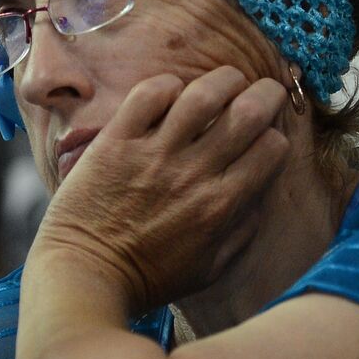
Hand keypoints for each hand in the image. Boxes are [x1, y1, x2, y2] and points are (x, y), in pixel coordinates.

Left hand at [30, 66, 289, 312]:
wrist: (84, 275)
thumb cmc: (147, 278)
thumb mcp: (210, 268)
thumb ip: (242, 230)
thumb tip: (259, 193)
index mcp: (221, 205)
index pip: (271, 147)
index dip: (274, 135)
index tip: (263, 136)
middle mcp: (193, 174)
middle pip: (248, 112)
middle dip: (266, 93)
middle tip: (262, 92)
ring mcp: (153, 154)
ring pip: (202, 94)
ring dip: (223, 79)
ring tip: (226, 82)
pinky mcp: (115, 142)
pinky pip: (149, 95)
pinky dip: (166, 85)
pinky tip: (170, 94)